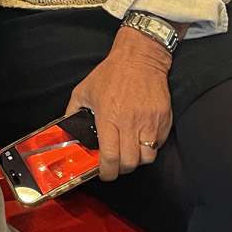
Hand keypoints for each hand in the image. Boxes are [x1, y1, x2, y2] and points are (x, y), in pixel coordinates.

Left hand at [65, 24, 177, 179]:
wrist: (140, 57)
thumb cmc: (110, 73)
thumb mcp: (83, 90)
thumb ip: (73, 112)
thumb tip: (67, 131)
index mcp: (109, 116)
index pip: (110, 156)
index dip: (107, 172)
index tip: (104, 173)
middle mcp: (130, 122)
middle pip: (130, 162)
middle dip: (122, 169)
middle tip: (116, 164)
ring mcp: (150, 121)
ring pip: (148, 157)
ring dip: (138, 160)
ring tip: (130, 151)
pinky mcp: (164, 118)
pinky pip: (160, 143)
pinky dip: (151, 146)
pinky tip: (142, 137)